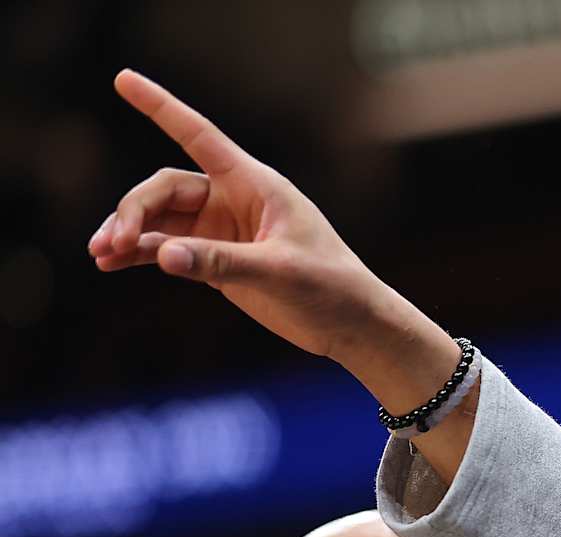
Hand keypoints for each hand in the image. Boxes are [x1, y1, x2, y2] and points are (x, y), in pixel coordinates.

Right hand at [89, 69, 460, 413]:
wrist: (352, 325)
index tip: (123, 80)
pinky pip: (168, 248)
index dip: (161, 107)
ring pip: (160, 220)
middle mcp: (234, 200)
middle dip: (134, 210)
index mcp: (255, 185)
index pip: (199, 136)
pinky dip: (141, 254)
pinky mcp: (218, 260)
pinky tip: (112, 264)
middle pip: (166, 189)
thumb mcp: (278, 272)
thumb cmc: (330, 287)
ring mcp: (223, 231)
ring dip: (128, 233)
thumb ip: (220, 262)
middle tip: (113, 243)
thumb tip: (161, 254)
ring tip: (100, 256)